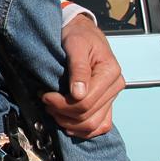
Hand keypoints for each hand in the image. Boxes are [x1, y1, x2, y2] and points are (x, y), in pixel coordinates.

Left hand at [43, 15, 124, 137]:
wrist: (82, 30)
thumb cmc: (78, 34)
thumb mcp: (75, 44)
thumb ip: (78, 68)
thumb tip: (78, 95)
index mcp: (110, 72)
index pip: (86, 102)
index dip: (61, 104)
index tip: (44, 95)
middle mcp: (115, 87)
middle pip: (88, 116)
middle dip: (62, 113)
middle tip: (45, 101)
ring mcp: (112, 96)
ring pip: (93, 125)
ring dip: (69, 123)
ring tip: (52, 110)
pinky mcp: (107, 102)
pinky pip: (100, 125)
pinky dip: (83, 129)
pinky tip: (67, 123)